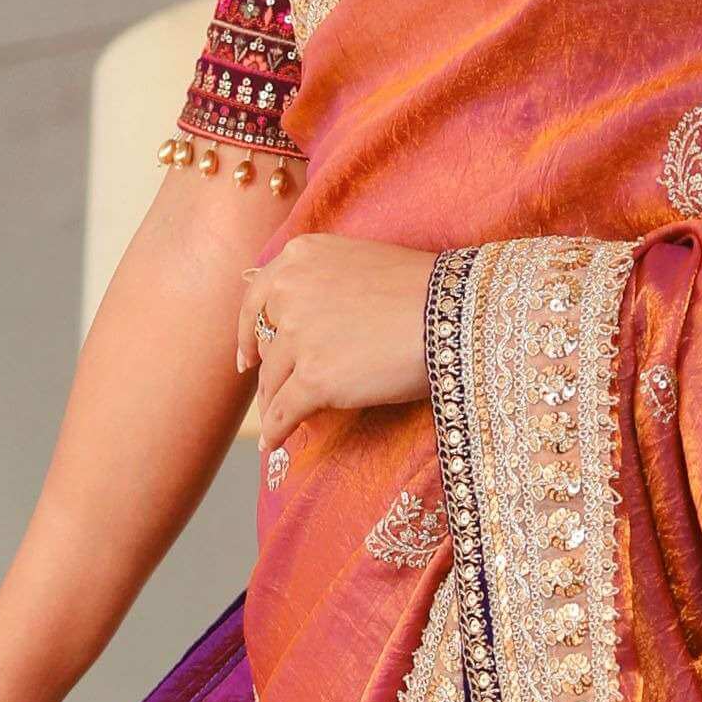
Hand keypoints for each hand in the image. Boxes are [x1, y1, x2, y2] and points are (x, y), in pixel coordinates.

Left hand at [235, 234, 435, 448]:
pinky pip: (282, 412)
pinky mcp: (313, 378)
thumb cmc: (423, 291)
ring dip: (276, 403)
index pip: (256, 299)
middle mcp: (290, 291)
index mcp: (300, 257)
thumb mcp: (360, 263)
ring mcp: (299, 336)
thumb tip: (300, 318)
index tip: (248, 358)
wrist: (453, 315)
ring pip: (273, 381)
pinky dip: (276, 432)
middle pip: (266, 343)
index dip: (248, 334)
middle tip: (273, 391)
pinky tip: (275, 444)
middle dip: (269, 371)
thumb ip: (323, 282)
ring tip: (280, 423)